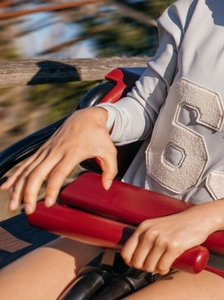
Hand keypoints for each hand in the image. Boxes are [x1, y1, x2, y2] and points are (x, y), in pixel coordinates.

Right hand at [1, 107, 117, 213]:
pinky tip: (6, 187)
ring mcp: (46, 151)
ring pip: (27, 170)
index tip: (50, 203)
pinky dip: (15, 176)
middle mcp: (55, 152)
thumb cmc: (98, 135)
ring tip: (15, 206)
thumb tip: (105, 186)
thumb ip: (110, 169)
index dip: (52, 188)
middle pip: (37, 174)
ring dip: (19, 188)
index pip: (58, 173)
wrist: (85, 116)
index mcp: (72, 152)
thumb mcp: (110, 150)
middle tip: (29, 210)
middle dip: (30, 193)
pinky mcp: (42, 151)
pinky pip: (25, 164)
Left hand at [121, 208, 211, 273]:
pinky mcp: (174, 246)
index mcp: (143, 228)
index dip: (131, 262)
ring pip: (150, 266)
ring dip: (155, 270)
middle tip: (154, 265)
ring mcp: (161, 240)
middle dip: (145, 267)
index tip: (140, 263)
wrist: (199, 218)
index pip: (126, 252)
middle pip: (137, 262)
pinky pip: (162, 266)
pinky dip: (164, 270)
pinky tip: (167, 266)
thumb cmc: (178, 224)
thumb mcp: (156, 225)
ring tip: (162, 265)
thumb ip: (145, 235)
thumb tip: (134, 255)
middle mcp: (150, 233)